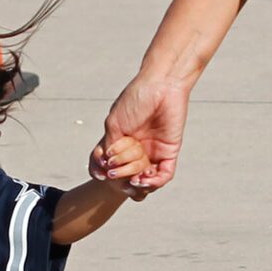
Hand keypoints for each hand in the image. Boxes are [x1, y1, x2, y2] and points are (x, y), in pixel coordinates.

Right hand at [95, 71, 187, 190]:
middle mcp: (136, 150)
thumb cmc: (136, 99)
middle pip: (127, 177)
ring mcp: (153, 152)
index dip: (104, 174)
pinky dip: (154, 182)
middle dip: (121, 179)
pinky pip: (164, 175)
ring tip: (133, 179)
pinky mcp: (169, 152)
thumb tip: (107, 169)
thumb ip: (110, 146)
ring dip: (138, 185)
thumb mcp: (115, 124)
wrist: (161, 85)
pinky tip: (144, 179)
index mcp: (121, 142)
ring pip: (145, 180)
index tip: (102, 174)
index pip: (110, 166)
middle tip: (117, 172)